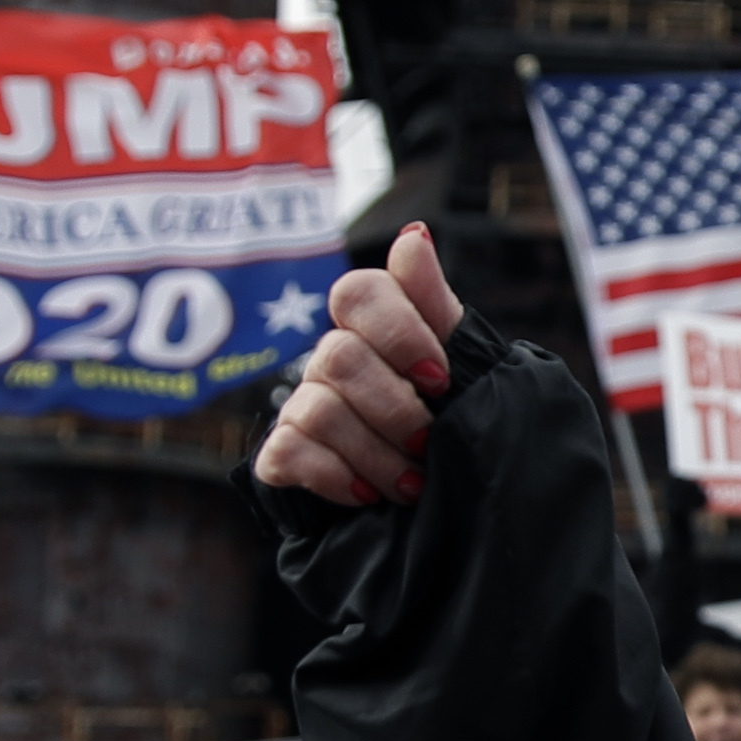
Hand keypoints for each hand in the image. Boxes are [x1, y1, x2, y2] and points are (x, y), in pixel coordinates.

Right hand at [255, 228, 464, 506]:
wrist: (437, 505)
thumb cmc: (448, 422)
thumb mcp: (458, 363)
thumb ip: (434, 303)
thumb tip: (414, 235)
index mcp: (372, 327)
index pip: (359, 292)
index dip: (400, 333)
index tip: (442, 380)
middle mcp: (331, 359)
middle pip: (340, 357)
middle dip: (395, 409)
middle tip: (429, 443)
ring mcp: (302, 405)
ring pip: (320, 410)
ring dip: (376, 456)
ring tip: (412, 485)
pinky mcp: (282, 455)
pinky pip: (289, 452)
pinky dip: (336, 478)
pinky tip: (368, 495)